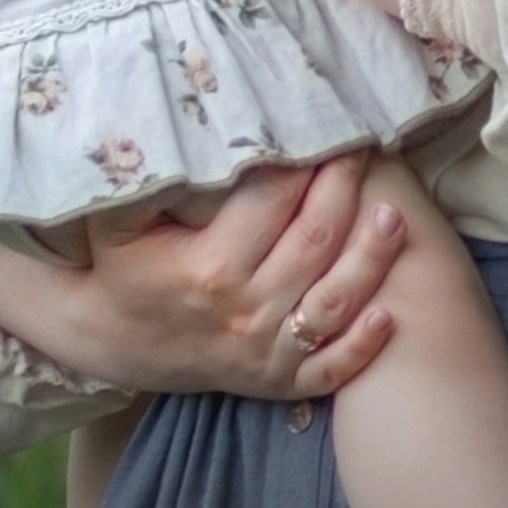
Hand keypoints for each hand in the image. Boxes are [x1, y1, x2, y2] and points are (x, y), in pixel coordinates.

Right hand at [0, 155, 405, 397]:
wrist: (113, 345)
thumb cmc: (124, 271)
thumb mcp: (117, 226)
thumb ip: (146, 184)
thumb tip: (172, 131)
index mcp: (208, 268)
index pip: (272, 201)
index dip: (304, 161)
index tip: (327, 127)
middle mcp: (243, 311)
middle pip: (315, 240)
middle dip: (346, 190)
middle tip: (366, 150)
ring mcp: (265, 351)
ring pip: (335, 300)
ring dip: (372, 259)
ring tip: (395, 216)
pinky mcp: (280, 380)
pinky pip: (331, 369)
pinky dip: (361, 346)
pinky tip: (388, 316)